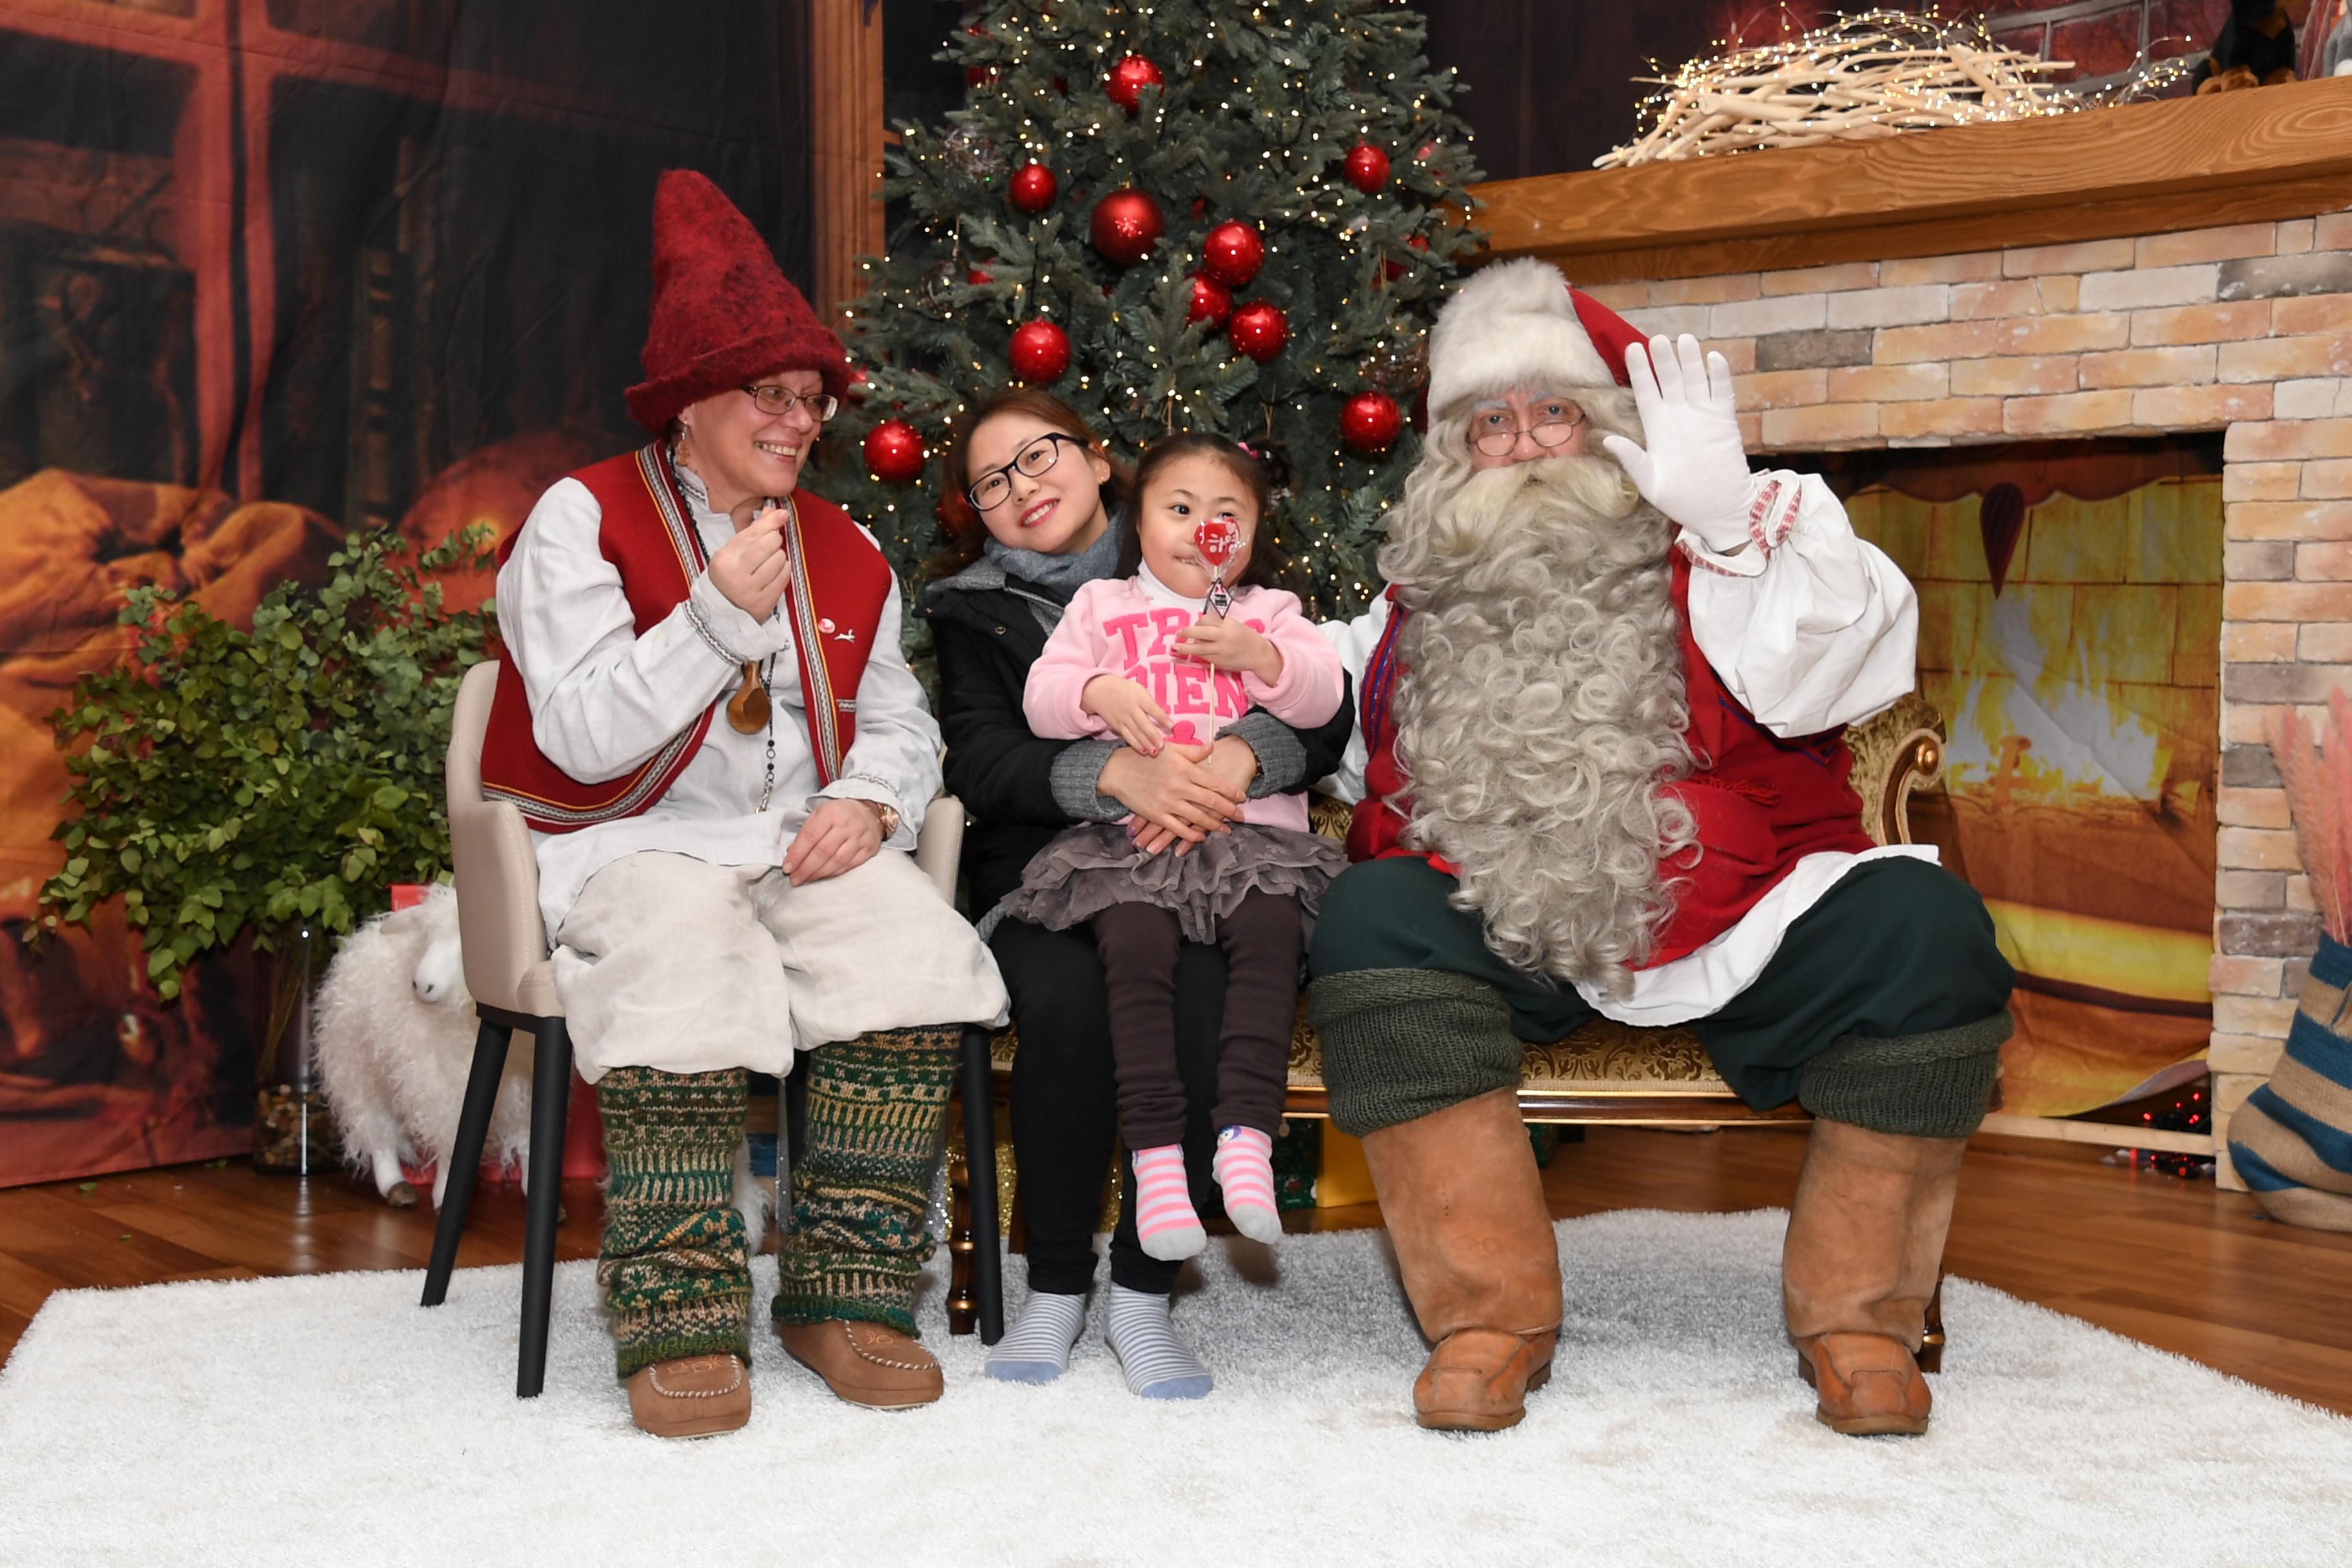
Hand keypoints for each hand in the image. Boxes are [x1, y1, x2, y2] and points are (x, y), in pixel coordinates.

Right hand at [707, 504, 791, 619]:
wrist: (722, 611)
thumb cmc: (729, 576)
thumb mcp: (732, 552)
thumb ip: (752, 532)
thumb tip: (773, 511)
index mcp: (725, 559)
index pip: (751, 534)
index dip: (769, 522)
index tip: (782, 514)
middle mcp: (736, 574)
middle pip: (766, 545)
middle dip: (775, 538)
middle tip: (773, 542)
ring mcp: (750, 590)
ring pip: (778, 560)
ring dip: (780, 555)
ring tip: (772, 558)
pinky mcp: (764, 602)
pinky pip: (784, 577)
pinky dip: (784, 569)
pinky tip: (777, 570)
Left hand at [783, 796, 882, 885]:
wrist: (869, 813)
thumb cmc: (839, 814)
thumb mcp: (820, 814)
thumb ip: (806, 832)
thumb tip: (792, 854)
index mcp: (831, 813)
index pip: (810, 836)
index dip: (797, 854)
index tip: (787, 868)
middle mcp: (847, 825)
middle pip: (823, 851)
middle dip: (806, 868)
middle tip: (795, 879)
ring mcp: (860, 837)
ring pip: (837, 861)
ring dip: (819, 873)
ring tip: (807, 879)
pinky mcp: (869, 849)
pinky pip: (849, 865)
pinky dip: (834, 873)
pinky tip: (823, 876)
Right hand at [1082, 674, 1172, 754]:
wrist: (1100, 691)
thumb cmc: (1125, 690)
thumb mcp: (1139, 690)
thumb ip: (1150, 703)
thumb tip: (1164, 717)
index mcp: (1139, 697)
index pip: (1152, 708)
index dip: (1161, 717)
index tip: (1171, 726)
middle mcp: (1131, 708)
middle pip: (1143, 723)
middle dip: (1152, 735)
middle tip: (1162, 746)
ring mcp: (1123, 718)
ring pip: (1135, 732)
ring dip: (1145, 743)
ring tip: (1155, 752)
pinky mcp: (1117, 725)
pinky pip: (1127, 736)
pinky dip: (1135, 744)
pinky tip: (1143, 751)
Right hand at [1138, 735, 1259, 856]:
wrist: (1116, 770)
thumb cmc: (1145, 756)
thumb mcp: (1170, 749)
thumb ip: (1193, 751)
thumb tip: (1212, 746)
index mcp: (1183, 769)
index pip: (1213, 782)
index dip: (1230, 791)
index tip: (1241, 797)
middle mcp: (1178, 786)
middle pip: (1210, 801)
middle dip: (1229, 810)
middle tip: (1241, 816)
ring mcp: (1167, 802)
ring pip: (1197, 817)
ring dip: (1214, 825)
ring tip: (1226, 829)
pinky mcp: (1156, 815)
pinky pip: (1178, 828)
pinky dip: (1191, 835)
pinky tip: (1201, 836)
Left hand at [1171, 614, 1281, 682]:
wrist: (1258, 654)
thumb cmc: (1245, 637)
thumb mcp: (1233, 625)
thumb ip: (1217, 624)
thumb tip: (1198, 626)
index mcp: (1227, 625)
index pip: (1206, 620)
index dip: (1199, 622)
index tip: (1197, 623)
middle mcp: (1223, 638)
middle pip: (1199, 633)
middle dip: (1187, 632)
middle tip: (1178, 633)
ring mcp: (1220, 651)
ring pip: (1198, 648)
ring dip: (1185, 647)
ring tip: (1175, 647)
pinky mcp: (1219, 662)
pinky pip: (1204, 656)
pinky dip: (1198, 653)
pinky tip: (1194, 652)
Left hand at [1598, 334, 1753, 555]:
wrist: (1718, 511)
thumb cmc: (1681, 500)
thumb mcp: (1650, 482)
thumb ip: (1632, 459)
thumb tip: (1608, 439)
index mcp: (1656, 427)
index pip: (1645, 391)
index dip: (1640, 370)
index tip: (1632, 349)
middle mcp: (1678, 415)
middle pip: (1669, 379)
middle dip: (1664, 359)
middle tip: (1658, 339)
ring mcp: (1702, 415)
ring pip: (1695, 379)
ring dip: (1690, 360)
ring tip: (1685, 339)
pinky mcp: (1724, 421)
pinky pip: (1721, 392)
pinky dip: (1719, 376)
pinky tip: (1713, 358)